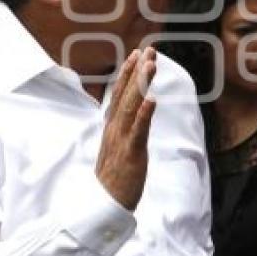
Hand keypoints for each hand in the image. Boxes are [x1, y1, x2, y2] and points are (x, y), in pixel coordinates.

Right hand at [95, 47, 156, 210]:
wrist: (104, 206)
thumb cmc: (114, 178)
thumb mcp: (118, 147)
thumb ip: (123, 129)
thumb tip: (132, 113)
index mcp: (112, 127)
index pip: (119, 95)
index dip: (127, 73)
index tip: (136, 54)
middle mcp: (114, 129)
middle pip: (125, 95)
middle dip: (136, 71)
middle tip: (148, 49)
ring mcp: (121, 140)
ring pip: (131, 107)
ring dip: (141, 84)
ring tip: (150, 65)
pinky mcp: (131, 154)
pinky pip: (138, 131)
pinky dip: (144, 114)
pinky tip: (152, 99)